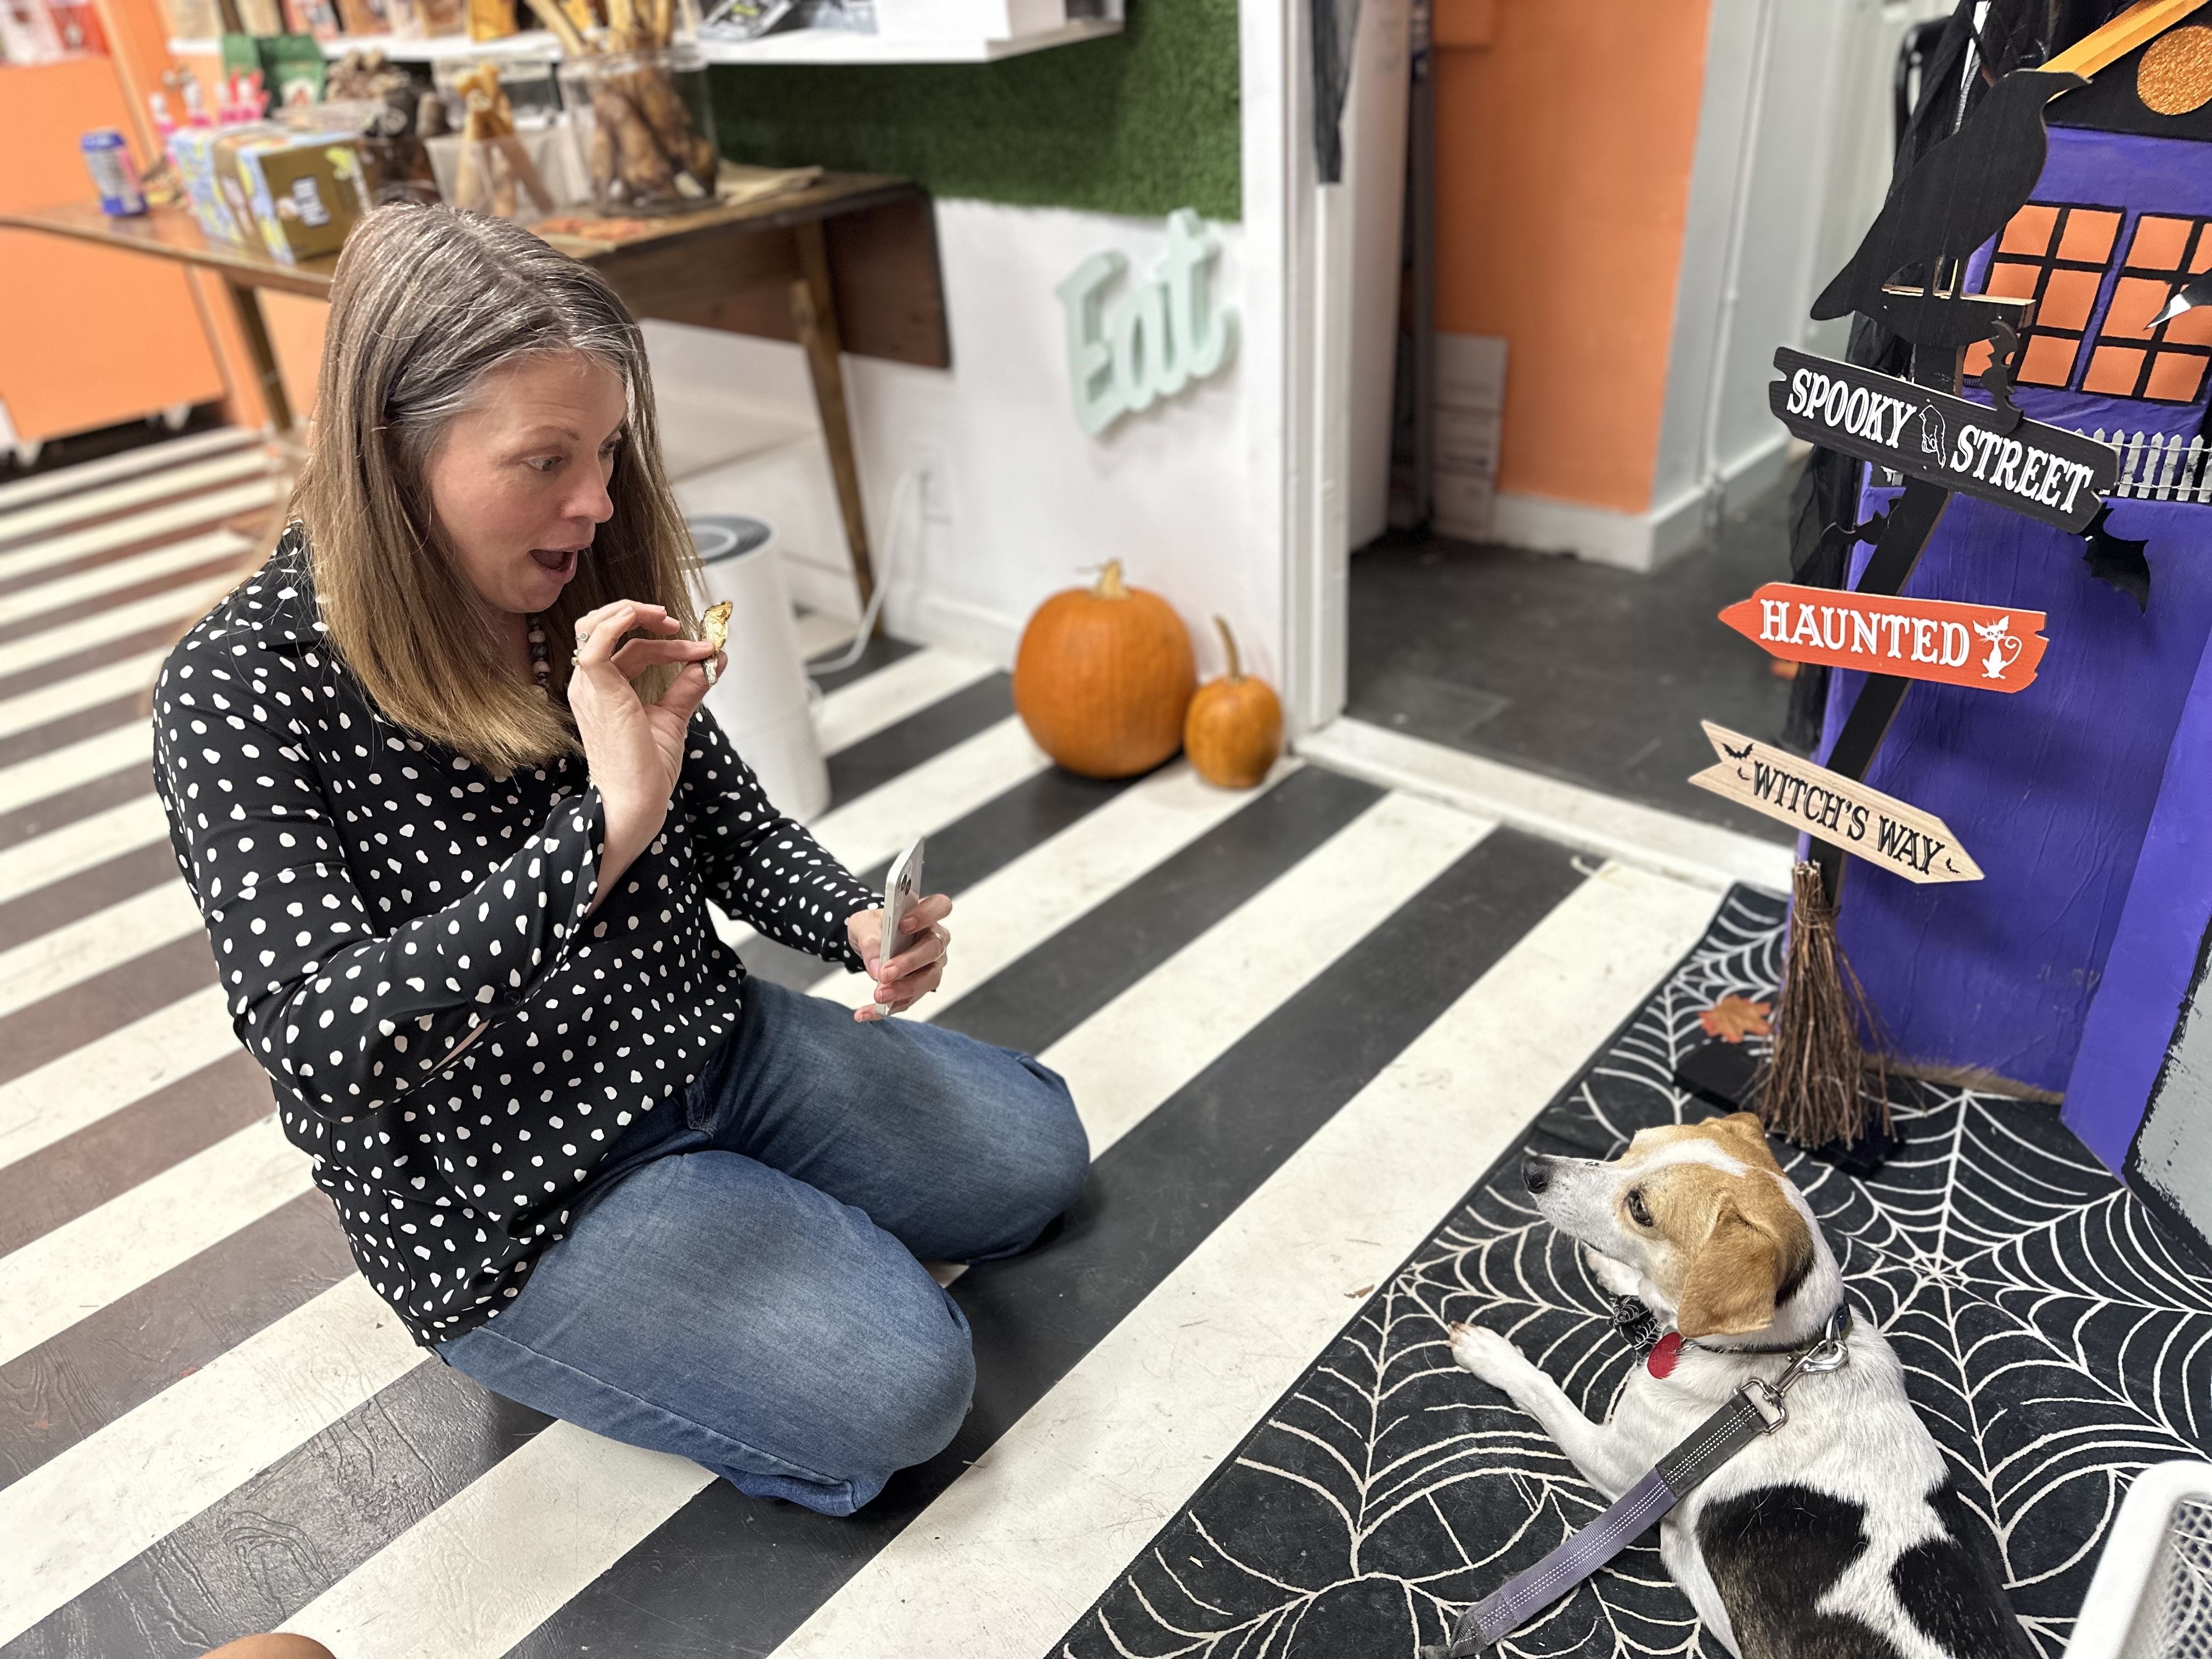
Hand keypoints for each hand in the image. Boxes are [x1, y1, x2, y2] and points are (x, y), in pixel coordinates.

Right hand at [566, 599, 724, 896]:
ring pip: (598, 627)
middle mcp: (590, 684)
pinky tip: (644, 617)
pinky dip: (618, 622)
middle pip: (610, 629)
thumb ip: (689, 686)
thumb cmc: (646, 770)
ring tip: (670, 622)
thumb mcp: (673, 717)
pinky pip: (596, 643)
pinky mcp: (597, 691)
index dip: (670, 644)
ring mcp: (589, 686)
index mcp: (604, 689)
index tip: (704, 650)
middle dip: (645, 618)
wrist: (637, 802)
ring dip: (634, 614)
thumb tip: (716, 659)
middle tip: (680, 626)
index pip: (633, 649)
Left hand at [846, 893, 951, 1020]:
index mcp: (925, 915)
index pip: (939, 906)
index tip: (903, 925)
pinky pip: (909, 999)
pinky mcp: (920, 986)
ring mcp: (932, 965)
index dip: (927, 914)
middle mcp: (935, 940)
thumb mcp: (864, 925)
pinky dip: (887, 1008)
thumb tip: (877, 967)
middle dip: (910, 963)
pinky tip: (865, 1012)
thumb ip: (870, 940)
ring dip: (903, 990)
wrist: (870, 944)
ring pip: (929, 979)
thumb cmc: (874, 927)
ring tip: (878, 996)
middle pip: (934, 949)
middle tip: (885, 974)